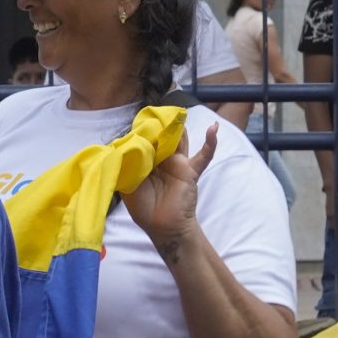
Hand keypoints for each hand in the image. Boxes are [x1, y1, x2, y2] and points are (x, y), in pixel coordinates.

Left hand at [123, 122, 219, 263]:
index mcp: (145, 163)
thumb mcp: (129, 187)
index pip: (144, 142)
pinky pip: (204, 155)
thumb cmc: (145, 209)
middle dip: (160, 125)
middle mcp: (161, 160)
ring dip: (180, 128)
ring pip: (180, 141)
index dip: (142, 132)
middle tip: (158, 111)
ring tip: (179, 113)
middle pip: (162, 138)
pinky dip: (210, 142)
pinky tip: (214, 128)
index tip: (139, 121)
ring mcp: (177, 163)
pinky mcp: (190, 170)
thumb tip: (123, 149)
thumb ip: (128, 168)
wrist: (164, 227)